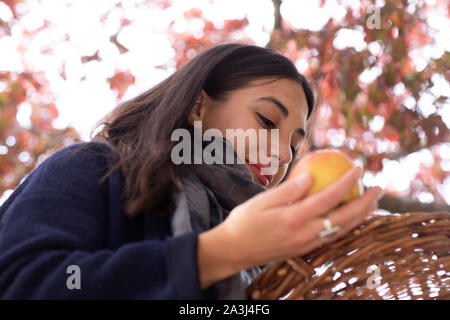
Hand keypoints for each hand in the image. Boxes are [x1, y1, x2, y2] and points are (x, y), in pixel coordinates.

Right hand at [197, 167, 382, 288]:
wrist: (234, 251)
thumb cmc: (244, 222)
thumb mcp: (261, 201)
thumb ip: (288, 190)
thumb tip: (310, 176)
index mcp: (294, 218)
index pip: (329, 198)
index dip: (347, 182)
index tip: (358, 168)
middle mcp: (305, 234)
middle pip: (344, 218)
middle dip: (365, 203)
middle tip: (379, 188)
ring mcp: (306, 245)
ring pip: (342, 230)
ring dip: (361, 217)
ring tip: (374, 204)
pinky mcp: (304, 250)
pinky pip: (332, 237)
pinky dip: (347, 226)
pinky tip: (351, 218)